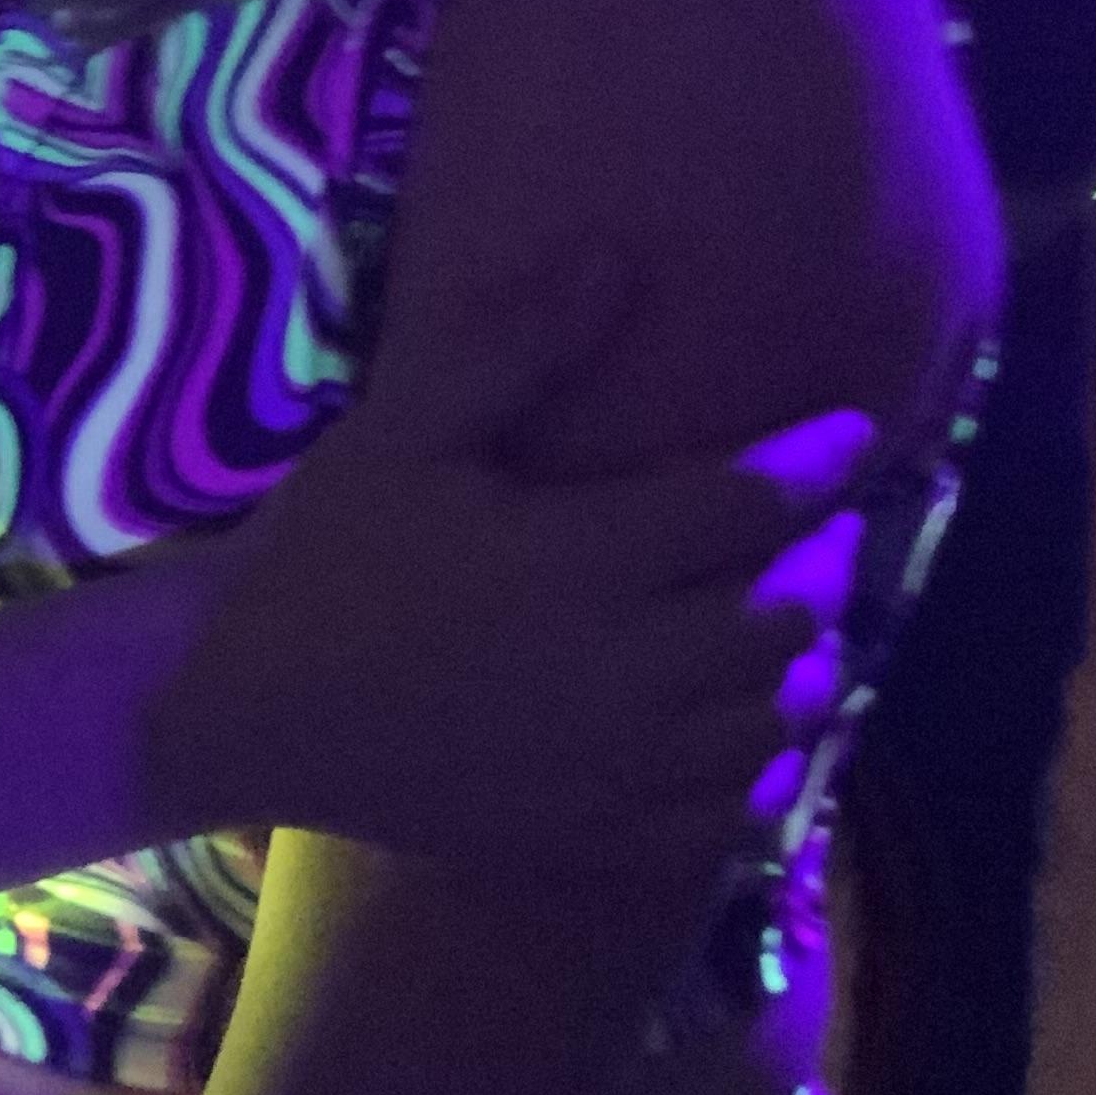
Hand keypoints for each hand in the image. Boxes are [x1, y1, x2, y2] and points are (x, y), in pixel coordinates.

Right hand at [199, 255, 874, 866]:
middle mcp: (625, 668)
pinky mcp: (596, 837)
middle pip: (784, 617)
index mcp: (583, 556)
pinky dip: (761, 775)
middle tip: (821, 530)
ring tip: (795, 627)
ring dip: (804, 667)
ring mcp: (616, 766)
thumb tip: (621, 257)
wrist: (245, 714)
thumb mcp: (401, 431)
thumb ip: (514, 345)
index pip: (751, 502)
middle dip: (822, 565)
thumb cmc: (324, 559)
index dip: (816, 461)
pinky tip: (745, 737)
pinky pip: (728, 819)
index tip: (851, 433)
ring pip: (773, 721)